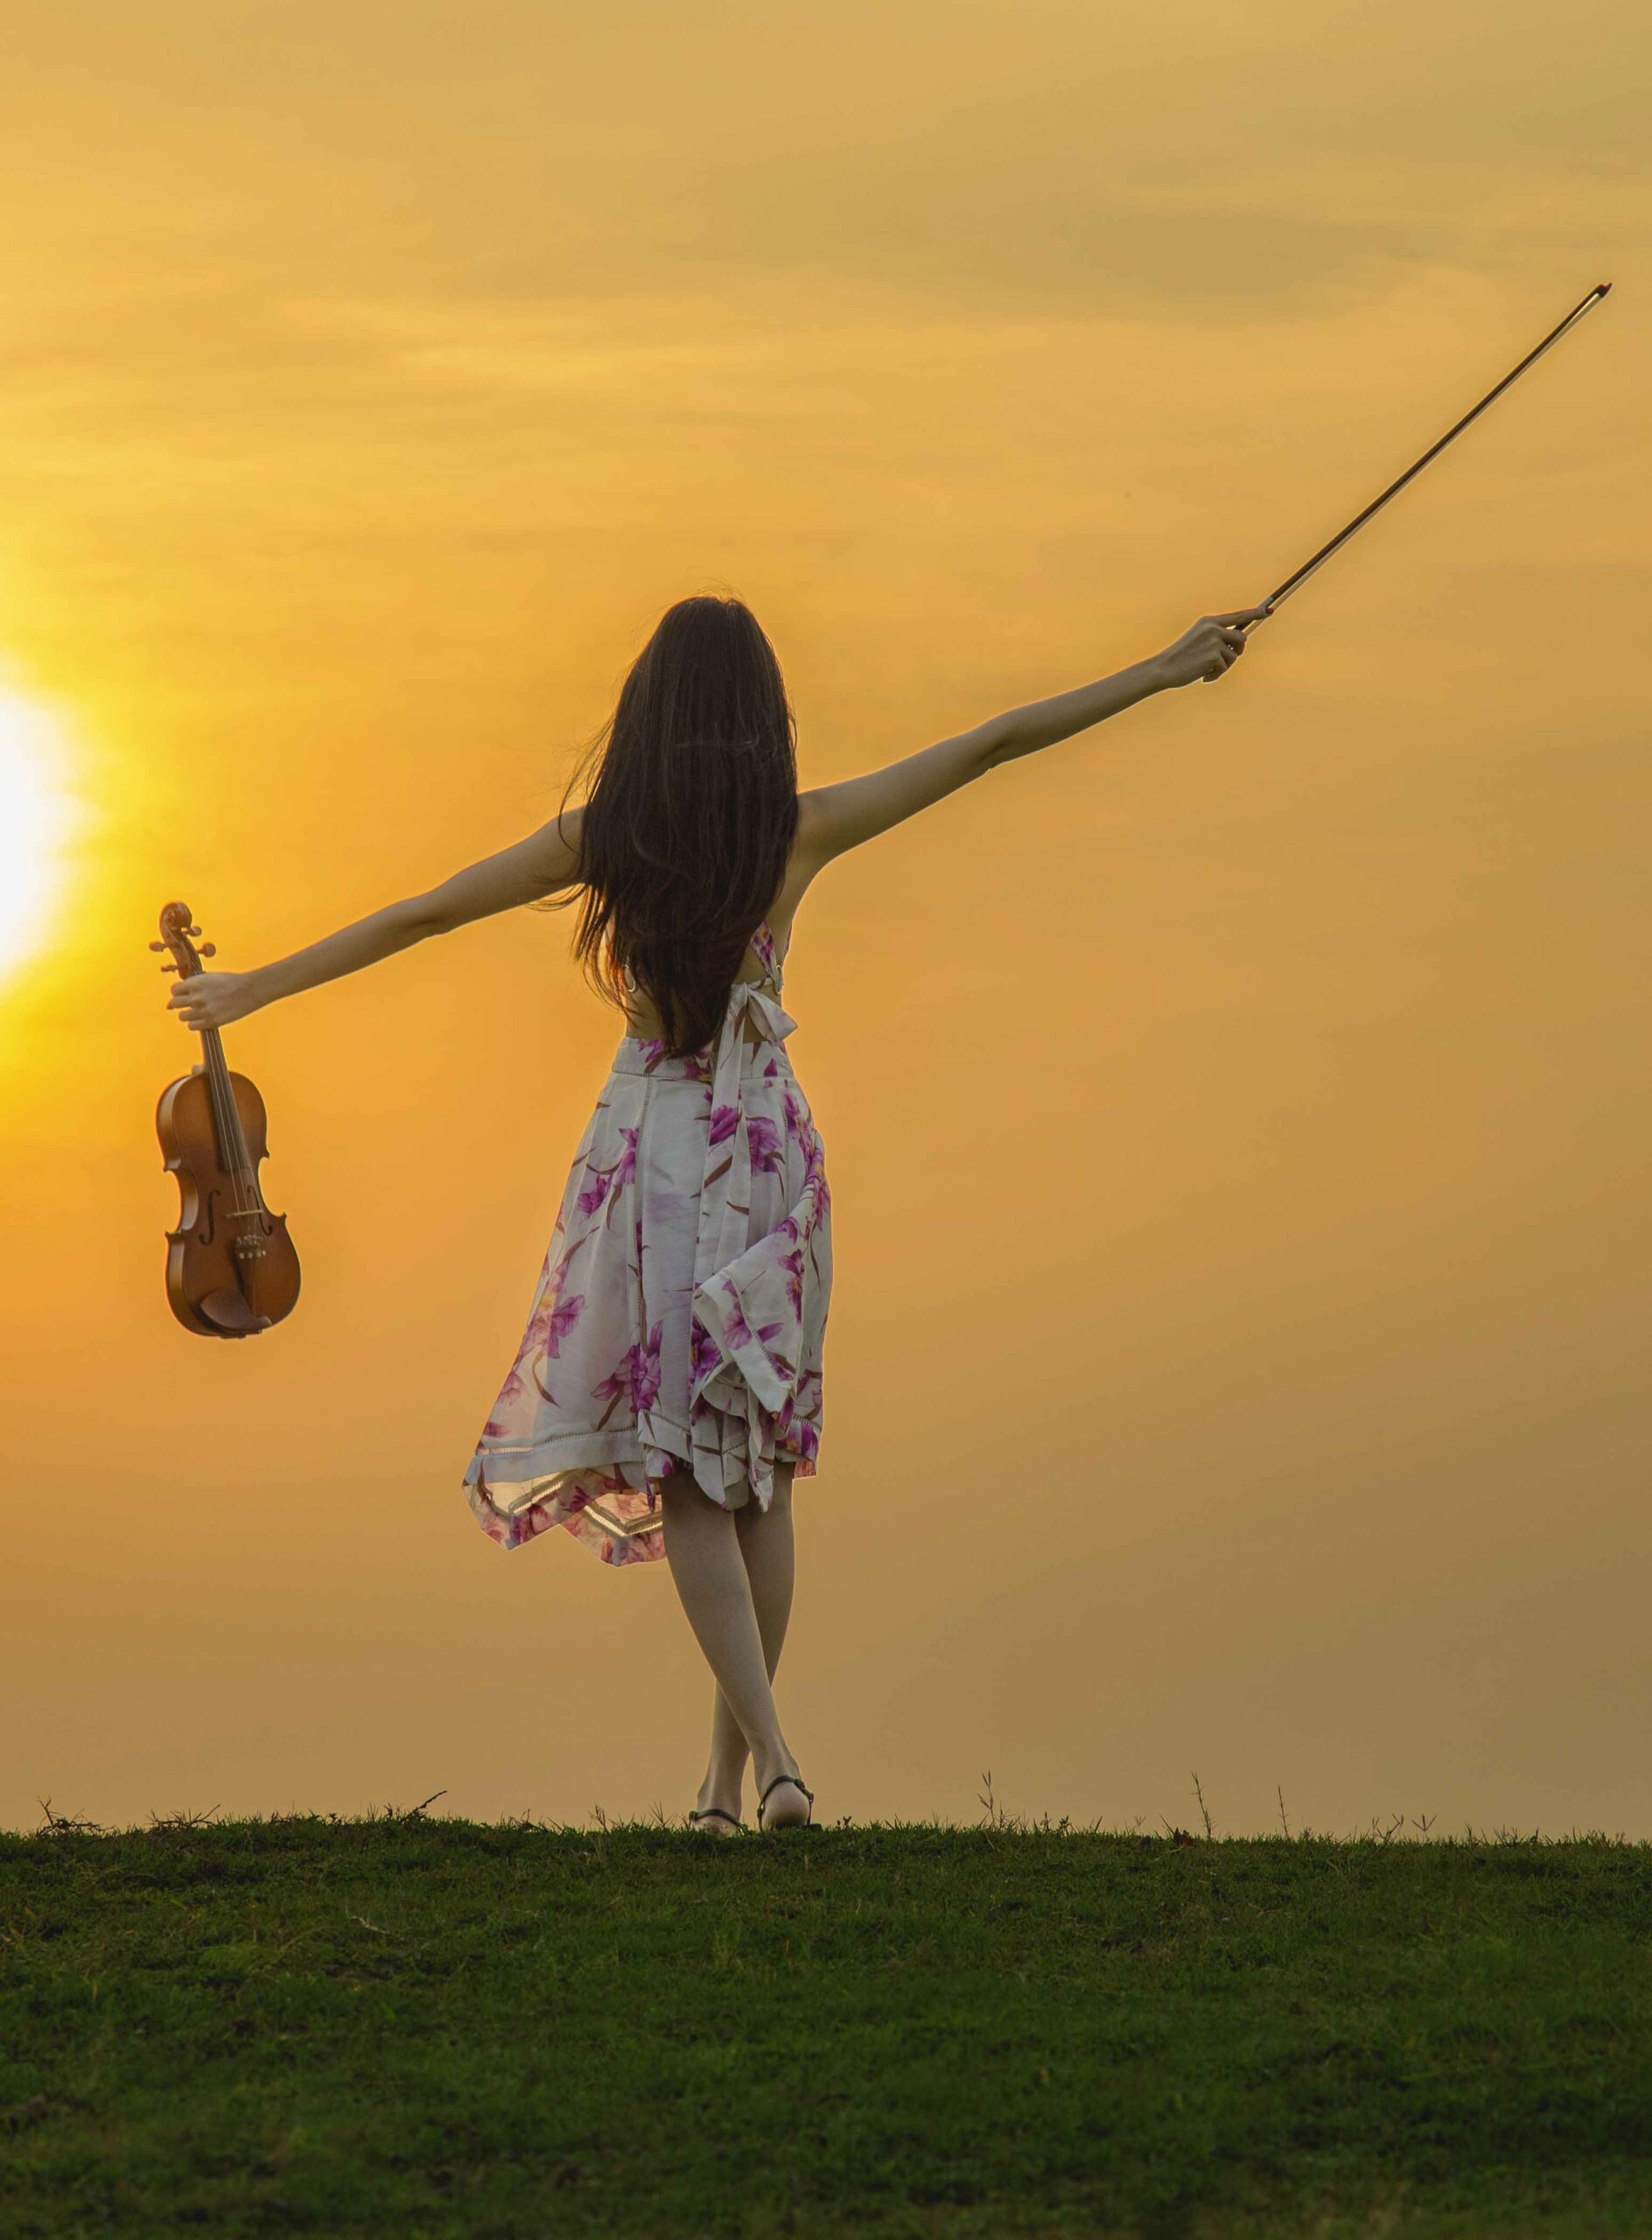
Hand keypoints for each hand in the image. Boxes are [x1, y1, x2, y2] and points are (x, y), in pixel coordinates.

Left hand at [166, 969, 261, 1032]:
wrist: (249, 990)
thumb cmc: (230, 982)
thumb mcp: (209, 978)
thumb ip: (191, 986)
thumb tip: (170, 1003)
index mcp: (195, 982)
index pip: (174, 990)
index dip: (180, 993)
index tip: (187, 995)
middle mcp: (196, 996)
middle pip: (174, 1004)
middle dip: (181, 1004)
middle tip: (193, 1004)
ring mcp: (203, 1010)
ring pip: (182, 1016)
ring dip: (188, 1015)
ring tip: (200, 1012)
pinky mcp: (210, 1021)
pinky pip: (191, 1026)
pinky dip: (195, 1024)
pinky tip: (204, 1019)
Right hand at [1151, 605, 1272, 689]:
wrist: (1164, 668)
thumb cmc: (1182, 658)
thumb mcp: (1199, 641)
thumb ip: (1218, 639)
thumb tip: (1238, 647)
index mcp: (1209, 621)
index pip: (1238, 616)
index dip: (1255, 613)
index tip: (1268, 611)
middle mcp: (1213, 628)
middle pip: (1241, 637)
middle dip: (1239, 650)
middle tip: (1229, 658)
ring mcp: (1214, 641)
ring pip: (1233, 655)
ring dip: (1224, 666)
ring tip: (1208, 670)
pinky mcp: (1214, 655)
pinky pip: (1224, 667)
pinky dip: (1216, 675)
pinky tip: (1204, 676)